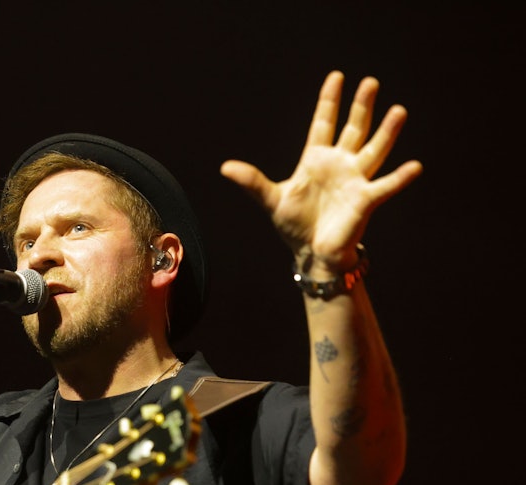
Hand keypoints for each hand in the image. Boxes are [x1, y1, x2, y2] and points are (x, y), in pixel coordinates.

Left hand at [221, 71, 422, 269]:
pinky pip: (385, 186)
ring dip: (387, 132)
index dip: (330, 101)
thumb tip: (225, 167)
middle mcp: (339, 165)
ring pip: (374, 150)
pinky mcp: (365, 200)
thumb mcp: (271, 199)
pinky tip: (415, 166)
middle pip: (353, 129)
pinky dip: (400, 178)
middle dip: (362, 107)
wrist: (311, 252)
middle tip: (371, 82)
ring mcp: (354, 180)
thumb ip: (252, 181)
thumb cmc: (294, 224)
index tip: (337, 76)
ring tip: (399, 110)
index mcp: (316, 160)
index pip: (324, 123)